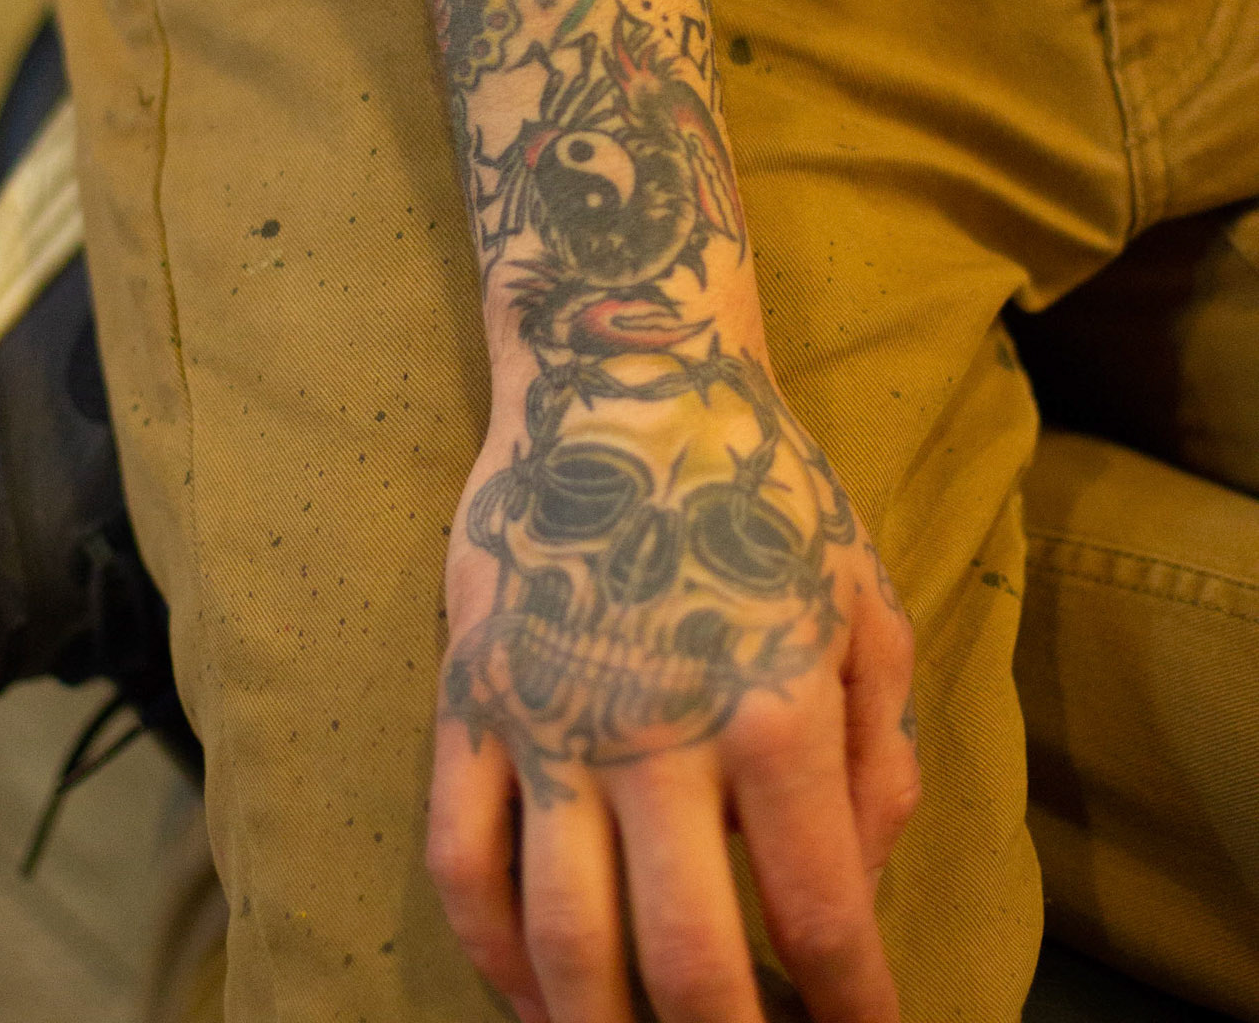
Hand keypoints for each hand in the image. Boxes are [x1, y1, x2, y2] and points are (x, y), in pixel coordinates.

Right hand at [426, 337, 920, 1022]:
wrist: (618, 379)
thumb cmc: (757, 492)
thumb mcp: (862, 602)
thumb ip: (878, 757)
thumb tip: (854, 891)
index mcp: (771, 705)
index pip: (821, 915)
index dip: (850, 1011)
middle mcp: (656, 729)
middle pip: (687, 962)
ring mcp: (547, 718)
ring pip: (560, 938)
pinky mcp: (469, 697)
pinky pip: (462, 861)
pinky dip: (493, 957)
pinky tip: (529, 999)